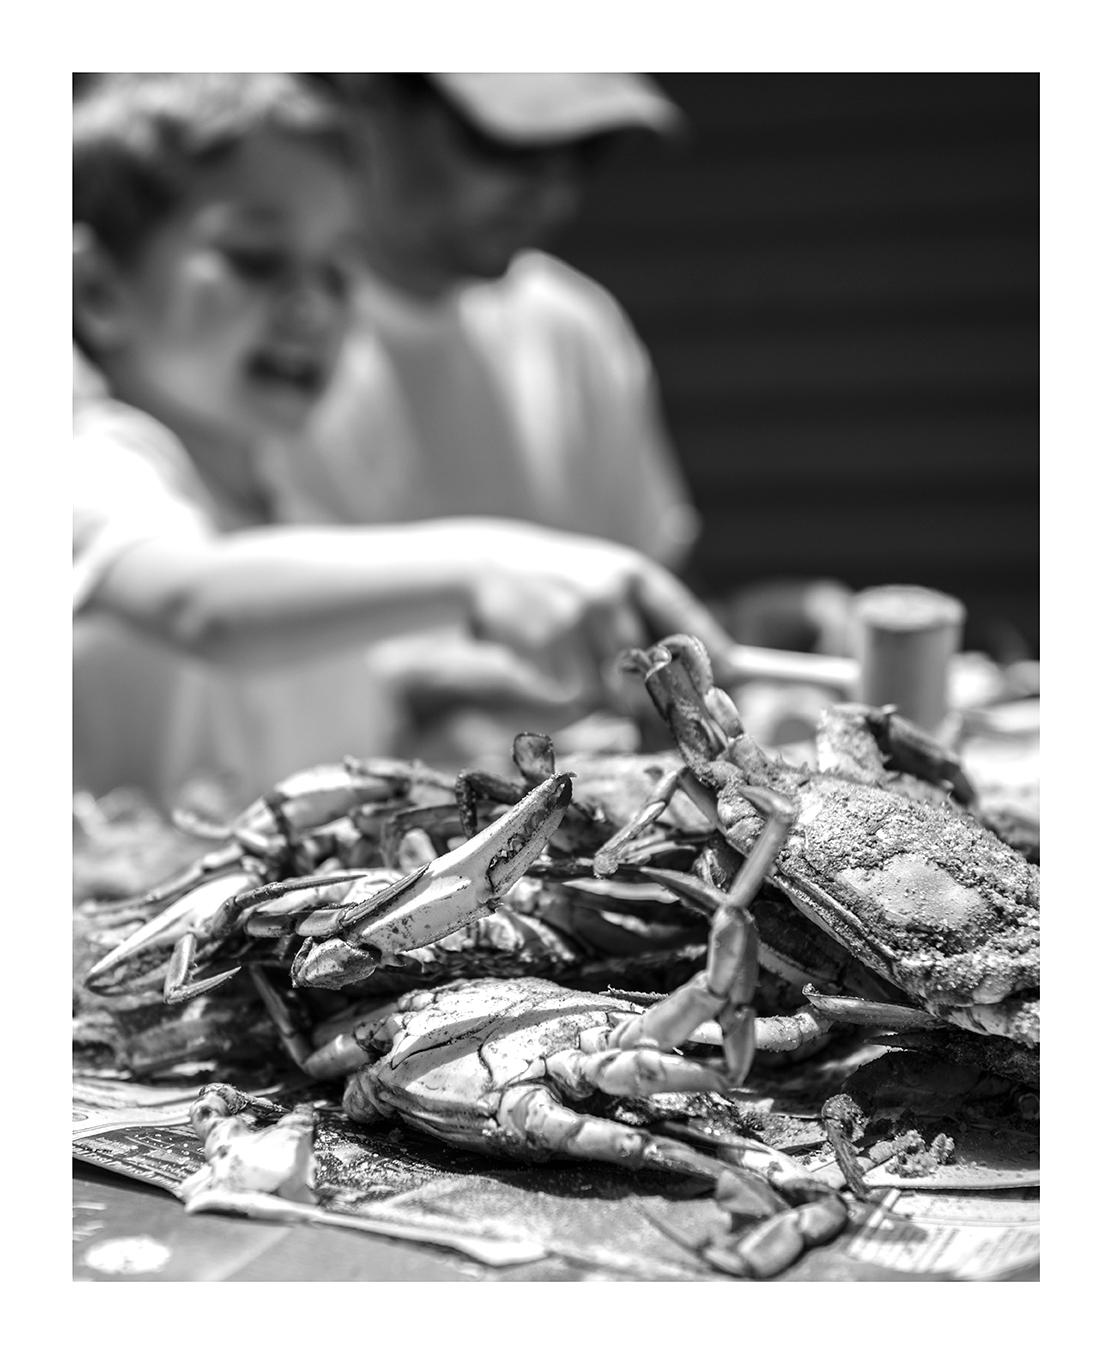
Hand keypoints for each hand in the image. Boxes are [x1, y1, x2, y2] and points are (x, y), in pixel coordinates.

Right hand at [465, 524, 734, 706]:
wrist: (485, 566)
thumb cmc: (555, 582)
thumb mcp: (603, 581)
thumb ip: (645, 618)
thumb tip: (703, 668)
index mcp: (633, 574)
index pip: (688, 623)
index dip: (714, 657)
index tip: (736, 682)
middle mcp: (614, 593)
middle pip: (658, 671)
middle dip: (662, 703)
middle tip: (667, 721)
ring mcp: (582, 618)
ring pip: (618, 691)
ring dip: (609, 701)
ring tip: (582, 672)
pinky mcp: (552, 645)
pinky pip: (580, 697)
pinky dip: (574, 697)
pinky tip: (554, 669)